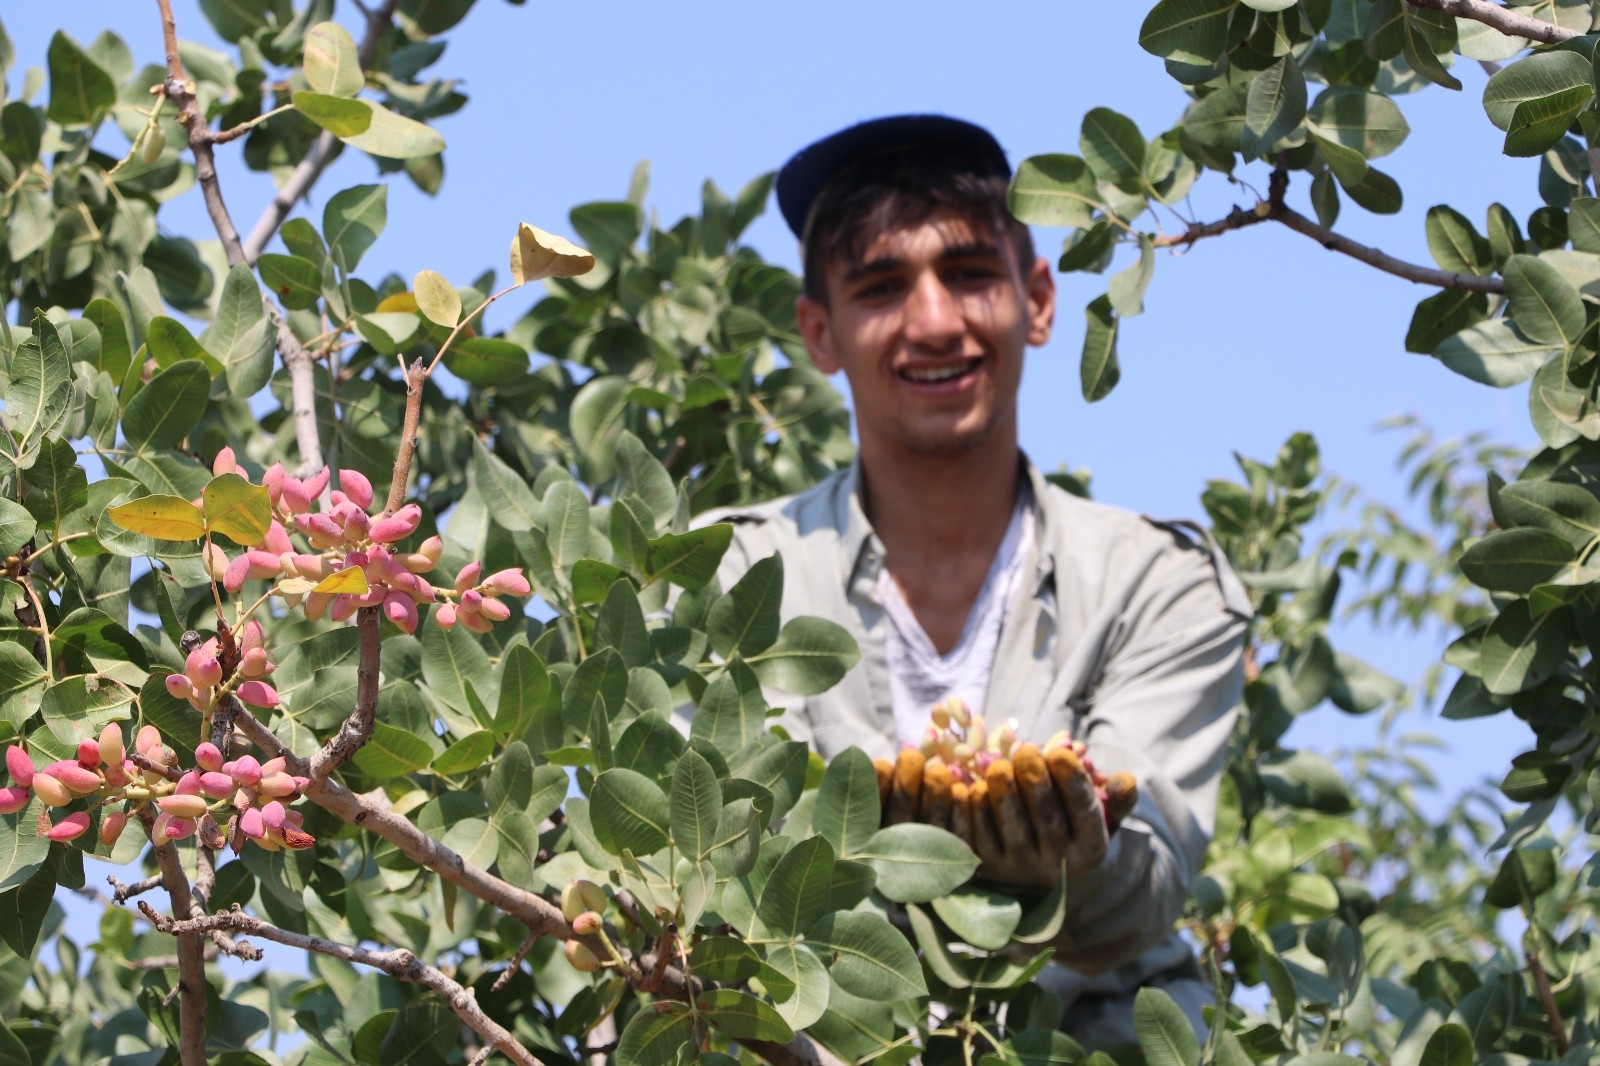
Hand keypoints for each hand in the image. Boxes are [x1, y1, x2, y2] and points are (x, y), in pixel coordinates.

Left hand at [874, 744, 1137, 888]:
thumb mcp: (1103, 814)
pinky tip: (962, 784)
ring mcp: (1017, 869)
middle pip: (1045, 823)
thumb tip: (1128, 780)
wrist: (1044, 869)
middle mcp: (1055, 866)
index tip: (1063, 752)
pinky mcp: (984, 867)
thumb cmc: (1075, 824)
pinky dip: (967, 812)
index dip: (1074, 784)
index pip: (1085, 815)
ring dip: (1001, 797)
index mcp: (1089, 850)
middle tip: (1027, 752)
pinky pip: (974, 839)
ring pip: (1008, 832)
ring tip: (998, 765)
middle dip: (1036, 785)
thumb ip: (1116, 798)